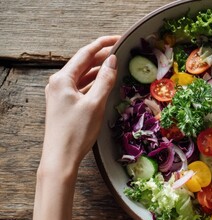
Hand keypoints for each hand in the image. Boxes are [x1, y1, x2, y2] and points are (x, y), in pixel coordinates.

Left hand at [32, 36, 119, 219]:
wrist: (60, 158)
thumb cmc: (76, 132)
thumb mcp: (95, 104)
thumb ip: (105, 80)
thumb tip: (112, 60)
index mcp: (62, 79)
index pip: (85, 53)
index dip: (103, 44)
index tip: (119, 38)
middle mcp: (58, 83)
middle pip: (84, 64)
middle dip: (103, 57)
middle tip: (122, 52)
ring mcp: (61, 94)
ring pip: (84, 76)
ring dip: (100, 71)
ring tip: (118, 67)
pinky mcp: (65, 104)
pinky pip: (82, 88)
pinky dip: (95, 84)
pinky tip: (107, 84)